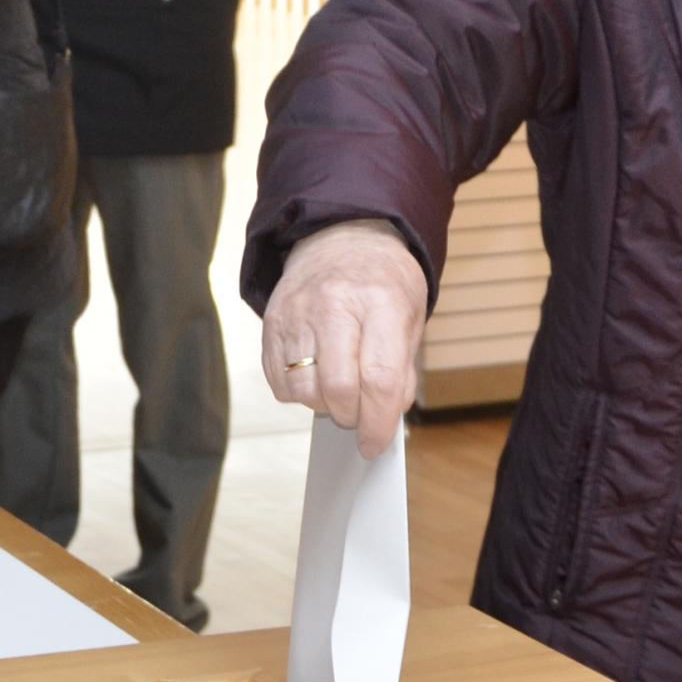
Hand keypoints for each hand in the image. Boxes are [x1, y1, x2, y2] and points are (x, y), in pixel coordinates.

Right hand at [261, 221, 428, 457]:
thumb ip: (401, 371)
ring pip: (303, 390)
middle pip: (337, 388)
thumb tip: (385, 419)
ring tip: (338, 395)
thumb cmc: (382, 281)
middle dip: (351, 418)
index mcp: (379, 302)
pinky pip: (279, 381)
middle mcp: (333, 306)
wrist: (340, 237)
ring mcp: (296, 313)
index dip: (378, 422)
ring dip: (323, 407)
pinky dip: (298, 394)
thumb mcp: (409, 317)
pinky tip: (315, 378)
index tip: (375, 444)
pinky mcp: (271, 323)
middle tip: (359, 417)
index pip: (378, 379)